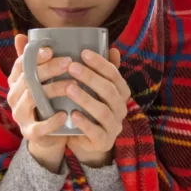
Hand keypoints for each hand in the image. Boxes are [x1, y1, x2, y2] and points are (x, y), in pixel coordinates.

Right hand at [7, 33, 74, 172]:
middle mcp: (13, 96)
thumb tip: (23, 35)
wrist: (48, 135)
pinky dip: (51, 121)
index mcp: (16, 81)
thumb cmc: (47, 101)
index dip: (34, 55)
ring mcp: (20, 115)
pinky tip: (64, 114)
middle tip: (69, 62)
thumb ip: (35, 60)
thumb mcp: (41, 80)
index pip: (20, 64)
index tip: (50, 49)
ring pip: (32, 98)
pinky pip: (38, 126)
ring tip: (72, 85)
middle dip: (48, 69)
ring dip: (53, 89)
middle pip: (28, 79)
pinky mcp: (29, 132)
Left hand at [65, 48, 130, 167]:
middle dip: (91, 77)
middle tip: (72, 66)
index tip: (83, 53)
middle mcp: (121, 108)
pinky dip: (85, 123)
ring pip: (103, 111)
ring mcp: (114, 126)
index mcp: (120, 92)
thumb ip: (102, 71)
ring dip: (86, 98)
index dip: (101, 63)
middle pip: (109, 90)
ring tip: (69, 88)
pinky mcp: (104, 141)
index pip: (114, 75)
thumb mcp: (94, 89)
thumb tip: (112, 48)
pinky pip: (96, 132)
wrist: (86, 140)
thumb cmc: (89, 108)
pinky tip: (73, 114)